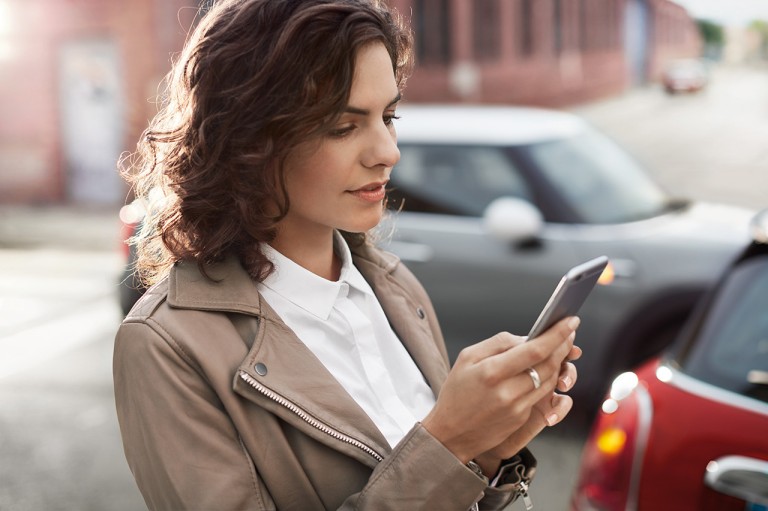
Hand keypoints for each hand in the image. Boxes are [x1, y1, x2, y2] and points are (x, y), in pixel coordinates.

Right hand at [421, 316, 579, 464]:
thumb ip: (497, 343)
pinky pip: (542, 394)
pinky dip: (548, 378)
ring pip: (550, 380)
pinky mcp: (521, 417)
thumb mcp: (467, 358)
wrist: (450, 433)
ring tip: (559, 347)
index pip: (535, 349)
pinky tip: (545, 368)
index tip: (570, 321)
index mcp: (492, 371)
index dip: (557, 334)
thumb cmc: (456, 392)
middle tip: (569, 332)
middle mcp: (507, 391)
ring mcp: (517, 407)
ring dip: (559, 362)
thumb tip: (525, 338)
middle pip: (549, 365)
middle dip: (563, 345)